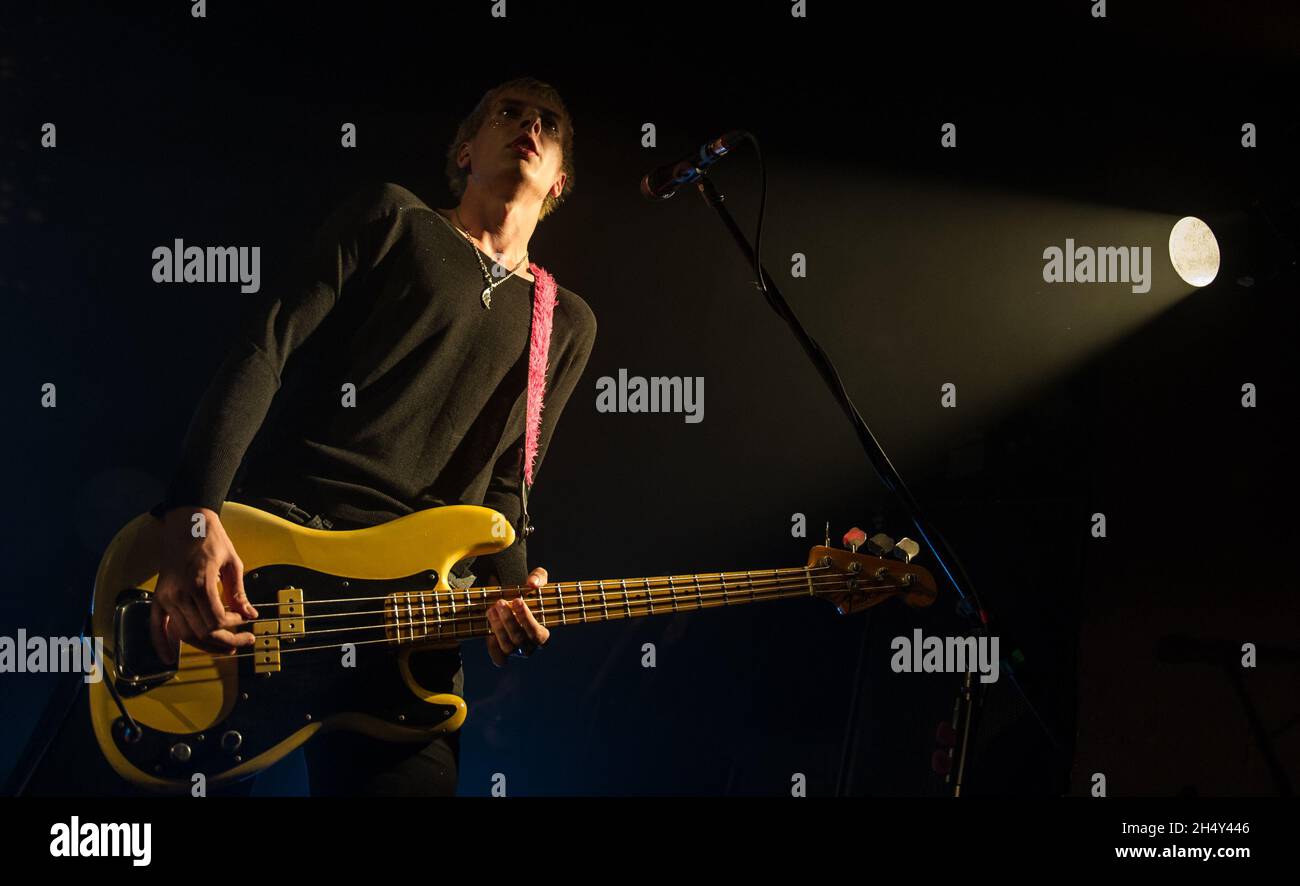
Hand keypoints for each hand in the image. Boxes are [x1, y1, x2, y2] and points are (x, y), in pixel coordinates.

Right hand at [150, 506, 258, 665]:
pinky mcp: (159, 597)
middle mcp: (179, 594)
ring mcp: (166, 597)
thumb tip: (250, 615)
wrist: (186, 524)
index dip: (234, 627)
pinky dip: (162, 644)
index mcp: (199, 584)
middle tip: (244, 642)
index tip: (246, 621)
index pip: (217, 621)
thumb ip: (238, 593)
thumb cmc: (211, 540)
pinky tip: (169, 658)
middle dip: (225, 641)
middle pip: (202, 633)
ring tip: (225, 647)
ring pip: (185, 635)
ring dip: (206, 646)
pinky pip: (156, 626)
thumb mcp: (232, 564)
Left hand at [485, 566, 550, 667]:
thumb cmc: (526, 592)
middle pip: (520, 639)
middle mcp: (530, 647)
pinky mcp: (501, 655)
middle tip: (500, 602)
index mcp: (543, 634)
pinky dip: (492, 644)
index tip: (518, 600)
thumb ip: (539, 577)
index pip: (538, 634)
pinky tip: (489, 624)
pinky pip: (497, 656)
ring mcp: (515, 653)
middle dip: (509, 620)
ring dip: (498, 628)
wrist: (509, 600)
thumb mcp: (536, 579)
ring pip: (508, 646)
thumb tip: (533, 583)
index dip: (527, 619)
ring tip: (492, 609)